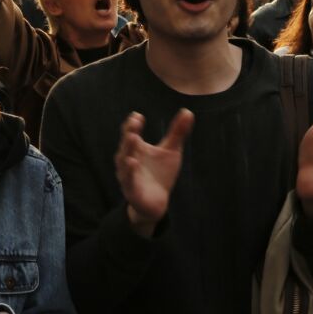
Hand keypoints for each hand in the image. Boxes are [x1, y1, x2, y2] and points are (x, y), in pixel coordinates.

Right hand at [114, 110, 193, 236]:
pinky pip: (129, 180)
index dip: (132, 124)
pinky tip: (132, 162)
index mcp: (135, 149)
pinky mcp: (132, 191)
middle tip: (134, 123)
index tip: (138, 115)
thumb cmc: (160, 173)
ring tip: (133, 138)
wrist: (157, 202)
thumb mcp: (171, 151)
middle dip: (129, 134)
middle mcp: (128, 160)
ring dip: (127, 150)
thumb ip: (177, 132)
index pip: (130, 133)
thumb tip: (188, 111)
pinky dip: (129, 172)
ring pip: (124, 162)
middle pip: (126, 145)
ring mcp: (128, 176)